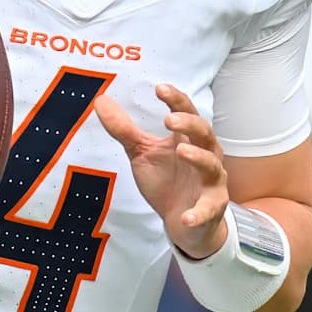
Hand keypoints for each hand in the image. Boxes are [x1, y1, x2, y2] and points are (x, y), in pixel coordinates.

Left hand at [94, 83, 228, 258]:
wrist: (182, 222)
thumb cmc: (166, 181)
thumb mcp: (141, 153)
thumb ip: (124, 130)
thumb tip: (100, 101)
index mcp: (187, 138)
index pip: (186, 112)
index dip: (176, 99)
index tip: (160, 88)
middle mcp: (204, 155)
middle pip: (204, 133)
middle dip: (189, 124)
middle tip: (169, 120)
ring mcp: (210, 181)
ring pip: (211, 165)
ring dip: (198, 157)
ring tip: (181, 150)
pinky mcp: (211, 207)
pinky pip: (208, 209)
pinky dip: (198, 212)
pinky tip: (186, 216)